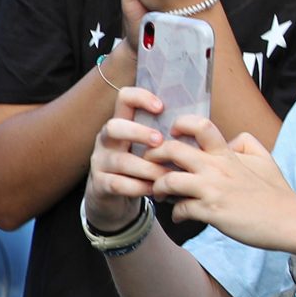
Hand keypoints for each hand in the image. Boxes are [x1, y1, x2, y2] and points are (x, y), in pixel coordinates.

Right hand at [86, 84, 167, 230]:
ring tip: (166, 174)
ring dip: (148, 167)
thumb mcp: (145, 148)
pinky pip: (119, 184)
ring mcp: (100, 162)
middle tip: (160, 141)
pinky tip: (154, 189)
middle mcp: (106, 141)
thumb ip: (161, 136)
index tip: (161, 107)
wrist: (112, 199)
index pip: (124, 98)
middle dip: (138, 132)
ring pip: (121, 161)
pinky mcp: (99, 184)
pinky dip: (139, 187)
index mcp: (121, 125)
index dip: (140, 97)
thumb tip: (196, 123)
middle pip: (114, 127)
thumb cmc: (138, 168)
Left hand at [146, 115, 295, 248]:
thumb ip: (245, 143)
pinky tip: (180, 216)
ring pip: (169, 180)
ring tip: (161, 194)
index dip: (179, 126)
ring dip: (158, 188)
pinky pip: (180, 209)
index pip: (199, 125)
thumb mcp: (264, 158)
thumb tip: (229, 140)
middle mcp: (217, 167)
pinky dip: (176, 214)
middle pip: (171, 149)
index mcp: (227, 153)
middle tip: (149, 166)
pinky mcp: (212, 211)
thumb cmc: (276, 192)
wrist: (291, 220)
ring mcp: (213, 189)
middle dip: (152, 156)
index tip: (170, 136)